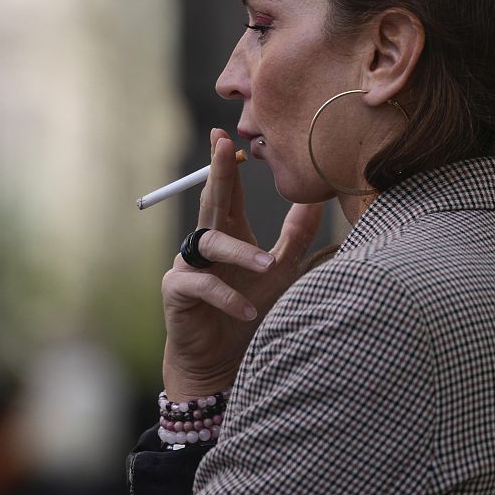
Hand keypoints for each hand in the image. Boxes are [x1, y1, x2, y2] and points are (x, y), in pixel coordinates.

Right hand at [161, 129, 323, 400]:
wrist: (222, 361)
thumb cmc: (249, 312)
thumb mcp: (280, 272)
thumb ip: (295, 237)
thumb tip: (317, 200)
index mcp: (228, 232)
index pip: (228, 191)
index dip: (228, 163)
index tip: (228, 133)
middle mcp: (205, 242)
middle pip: (211, 200)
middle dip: (218, 172)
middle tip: (224, 146)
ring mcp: (188, 264)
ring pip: (210, 243)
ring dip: (239, 252)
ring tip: (266, 266)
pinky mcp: (177, 290)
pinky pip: (202, 285)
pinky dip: (226, 297)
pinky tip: (248, 312)